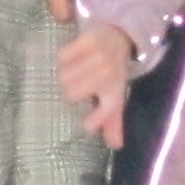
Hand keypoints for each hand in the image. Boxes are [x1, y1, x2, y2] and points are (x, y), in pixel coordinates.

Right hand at [57, 23, 136, 148]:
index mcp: (115, 92)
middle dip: (70, 90)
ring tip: (75, 70)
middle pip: (70, 93)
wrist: (120, 38)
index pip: (106, 111)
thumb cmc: (114, 73)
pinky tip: (73, 57)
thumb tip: (115, 145)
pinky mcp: (89, 40)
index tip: (86, 125)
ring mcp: (100, 56)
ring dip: (65, 74)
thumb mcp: (116, 97)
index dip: (95, 120)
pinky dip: (64, 58)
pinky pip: (63, 56)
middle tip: (76, 84)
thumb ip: (113, 123)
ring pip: (64, 75)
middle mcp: (108, 75)